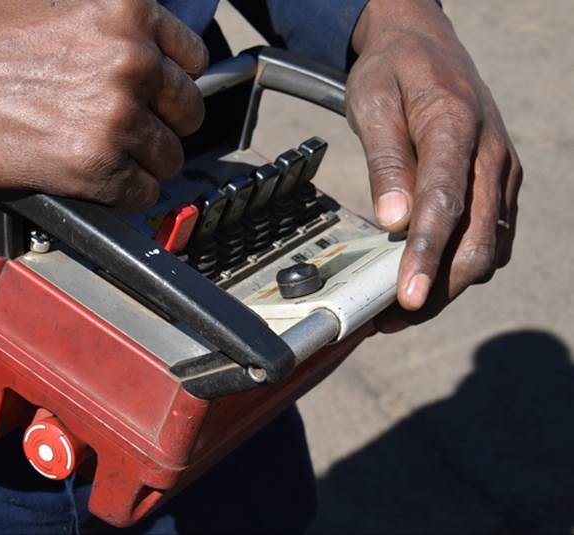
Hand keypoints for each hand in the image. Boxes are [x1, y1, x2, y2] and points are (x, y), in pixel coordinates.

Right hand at [0, 0, 206, 211]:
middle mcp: (132, 59)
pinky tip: (101, 184)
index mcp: (128, 10)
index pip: (192, 58)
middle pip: (188, 111)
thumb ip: (112, 25)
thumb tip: (149, 53)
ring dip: (147, 164)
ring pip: (169, 157)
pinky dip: (127, 195)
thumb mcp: (57, 1)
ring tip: (113, 160)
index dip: (173, 82)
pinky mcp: (98, 164)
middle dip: (164, 125)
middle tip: (136, 133)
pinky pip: (143, 193)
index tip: (160, 98)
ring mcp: (118, 114)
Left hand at [347, 0, 521, 327]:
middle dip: (437, 288)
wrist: (425, 45)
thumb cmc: (393, 72)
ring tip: (399, 306)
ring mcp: (501, 173)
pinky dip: (461, 265)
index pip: (445, 205)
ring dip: (448, 285)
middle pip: (476, 242)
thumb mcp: (372, 103)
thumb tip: (392, 221)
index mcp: (457, 129)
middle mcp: (491, 156)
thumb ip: (386, 161)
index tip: (407, 297)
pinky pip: (491, 238)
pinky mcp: (499, 185)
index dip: (426, 257)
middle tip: (388, 317)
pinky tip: (427, 276)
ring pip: (488, 250)